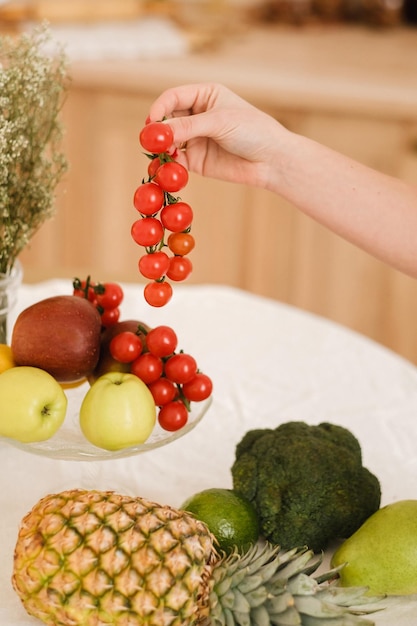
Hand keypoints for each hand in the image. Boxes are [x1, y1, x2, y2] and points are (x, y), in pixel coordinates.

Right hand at [147, 82, 288, 188]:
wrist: (271, 160)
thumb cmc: (252, 131)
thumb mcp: (219, 122)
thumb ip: (188, 126)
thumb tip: (158, 130)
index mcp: (204, 96)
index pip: (173, 97)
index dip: (160, 107)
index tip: (153, 121)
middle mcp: (197, 116)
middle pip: (167, 119)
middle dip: (158, 130)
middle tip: (153, 141)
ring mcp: (195, 139)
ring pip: (169, 141)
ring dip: (162, 148)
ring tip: (163, 155)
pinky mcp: (196, 160)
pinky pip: (176, 161)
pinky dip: (169, 164)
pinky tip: (169, 168)